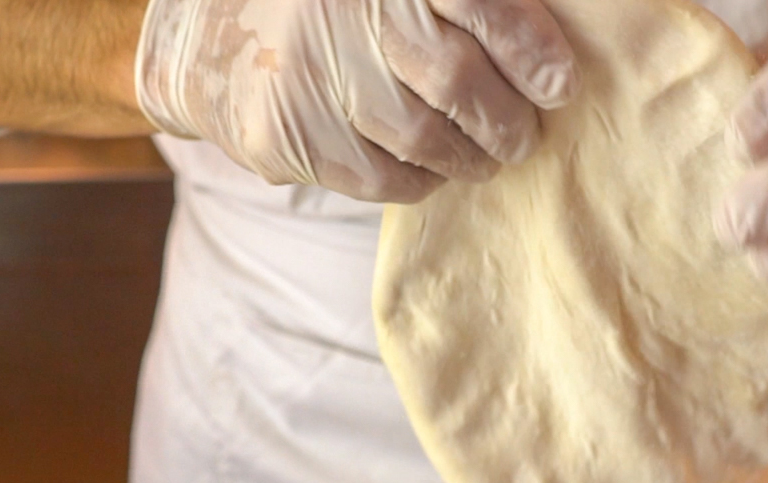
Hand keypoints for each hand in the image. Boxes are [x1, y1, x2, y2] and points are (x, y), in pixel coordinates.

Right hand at [135, 0, 578, 201]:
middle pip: (455, 77)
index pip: (476, 3)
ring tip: (486, 155)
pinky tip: (431, 167)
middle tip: (523, 135)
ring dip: (472, 157)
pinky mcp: (284, 134)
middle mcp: (339, 12)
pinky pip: (383, 177)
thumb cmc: (332, 10)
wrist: (207, 36)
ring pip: (424, 137)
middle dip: (506, 119)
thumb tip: (545, 63)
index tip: (559, 85)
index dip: (528, 46)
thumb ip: (458, 8)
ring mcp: (307, 73)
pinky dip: (423, 180)